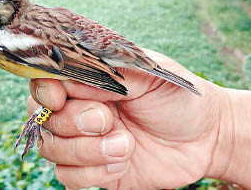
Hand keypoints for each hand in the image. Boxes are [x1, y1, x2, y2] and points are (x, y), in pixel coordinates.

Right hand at [27, 49, 230, 188]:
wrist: (207, 137)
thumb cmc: (180, 97)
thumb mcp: (149, 73)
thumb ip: (108, 72)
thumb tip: (67, 79)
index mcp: (91, 80)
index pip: (45, 82)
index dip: (45, 91)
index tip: (59, 98)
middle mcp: (81, 109)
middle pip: (43, 118)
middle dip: (74, 122)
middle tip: (108, 120)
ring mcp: (86, 142)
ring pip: (52, 150)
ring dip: (87, 150)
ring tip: (126, 145)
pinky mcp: (94, 171)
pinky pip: (68, 177)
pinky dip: (93, 173)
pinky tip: (123, 163)